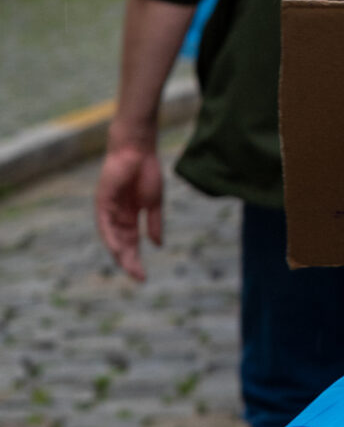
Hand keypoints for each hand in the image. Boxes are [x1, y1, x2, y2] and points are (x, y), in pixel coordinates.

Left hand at [95, 129, 164, 281]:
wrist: (139, 149)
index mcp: (130, 217)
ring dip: (120, 254)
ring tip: (130, 267)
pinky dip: (110, 238)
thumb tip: (158, 245)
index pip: (131, 243)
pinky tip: (117, 250)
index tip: (143, 277)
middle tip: (139, 277)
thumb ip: (155, 223)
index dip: (136, 260)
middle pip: (121, 245)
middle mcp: (117, 217)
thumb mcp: (154, 202)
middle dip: (129, 261)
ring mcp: (108, 210)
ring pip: (112, 238)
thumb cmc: (146, 171)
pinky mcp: (102, 202)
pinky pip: (104, 225)